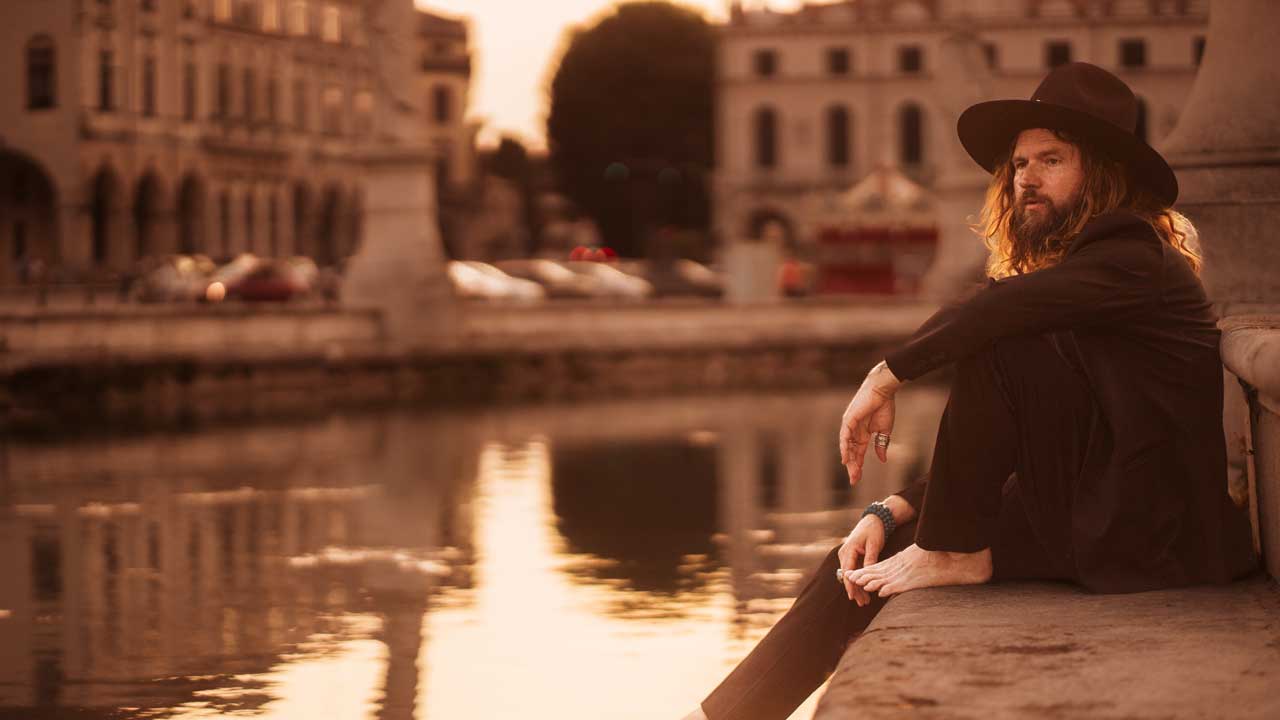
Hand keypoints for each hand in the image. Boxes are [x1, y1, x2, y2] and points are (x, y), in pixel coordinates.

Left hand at [838, 363, 899, 486]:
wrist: (883, 392)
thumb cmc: (884, 407)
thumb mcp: (884, 431)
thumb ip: (881, 445)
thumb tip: (882, 460)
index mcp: (863, 435)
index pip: (858, 453)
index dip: (858, 466)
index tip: (857, 479)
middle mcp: (854, 432)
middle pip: (851, 453)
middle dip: (852, 467)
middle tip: (854, 481)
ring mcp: (850, 426)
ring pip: (847, 447)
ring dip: (849, 460)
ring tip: (851, 472)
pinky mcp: (849, 420)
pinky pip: (845, 436)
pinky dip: (844, 447)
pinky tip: (845, 458)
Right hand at [838, 514, 886, 605]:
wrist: (873, 520)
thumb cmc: (874, 531)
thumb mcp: (874, 545)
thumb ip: (870, 559)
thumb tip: (868, 575)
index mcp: (849, 549)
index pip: (848, 571)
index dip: (850, 585)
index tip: (853, 597)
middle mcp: (844, 553)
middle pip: (847, 576)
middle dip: (854, 590)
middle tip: (863, 603)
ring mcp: (846, 555)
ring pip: (849, 575)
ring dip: (856, 587)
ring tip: (865, 601)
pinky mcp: (850, 556)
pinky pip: (852, 571)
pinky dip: (858, 581)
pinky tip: (864, 590)